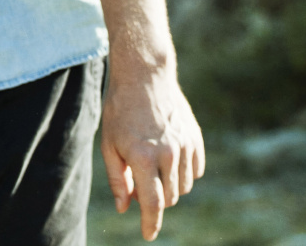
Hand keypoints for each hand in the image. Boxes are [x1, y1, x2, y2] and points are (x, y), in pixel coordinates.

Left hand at [101, 62, 204, 240]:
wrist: (144, 76)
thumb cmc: (121, 111)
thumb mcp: (109, 144)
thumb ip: (118, 180)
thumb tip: (125, 208)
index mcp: (143, 158)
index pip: (152, 204)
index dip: (150, 224)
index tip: (148, 235)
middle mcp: (168, 155)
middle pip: (169, 198)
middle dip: (155, 199)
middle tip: (140, 181)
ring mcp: (185, 146)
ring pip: (184, 187)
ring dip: (170, 186)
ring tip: (154, 165)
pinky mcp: (196, 139)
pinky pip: (196, 171)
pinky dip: (184, 172)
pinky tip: (170, 157)